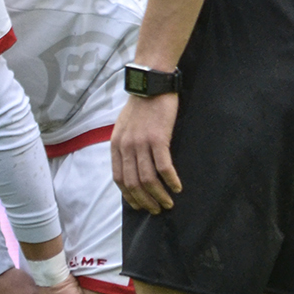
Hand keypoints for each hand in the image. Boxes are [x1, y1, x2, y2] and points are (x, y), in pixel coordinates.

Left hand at [112, 90, 181, 213]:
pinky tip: (178, 187)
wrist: (151, 84)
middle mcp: (125, 147)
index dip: (129, 196)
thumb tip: (131, 165)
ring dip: (159, 195)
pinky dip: (171, 180)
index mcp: (116, 145)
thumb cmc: (140, 105)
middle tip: (156, 210)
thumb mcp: (123, 126)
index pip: (119, 178)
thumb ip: (125, 145)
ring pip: (148, 179)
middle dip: (144, 200)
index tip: (139, 205)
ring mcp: (141, 143)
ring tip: (168, 204)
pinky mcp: (158, 139)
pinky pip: (164, 167)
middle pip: (133, 183)